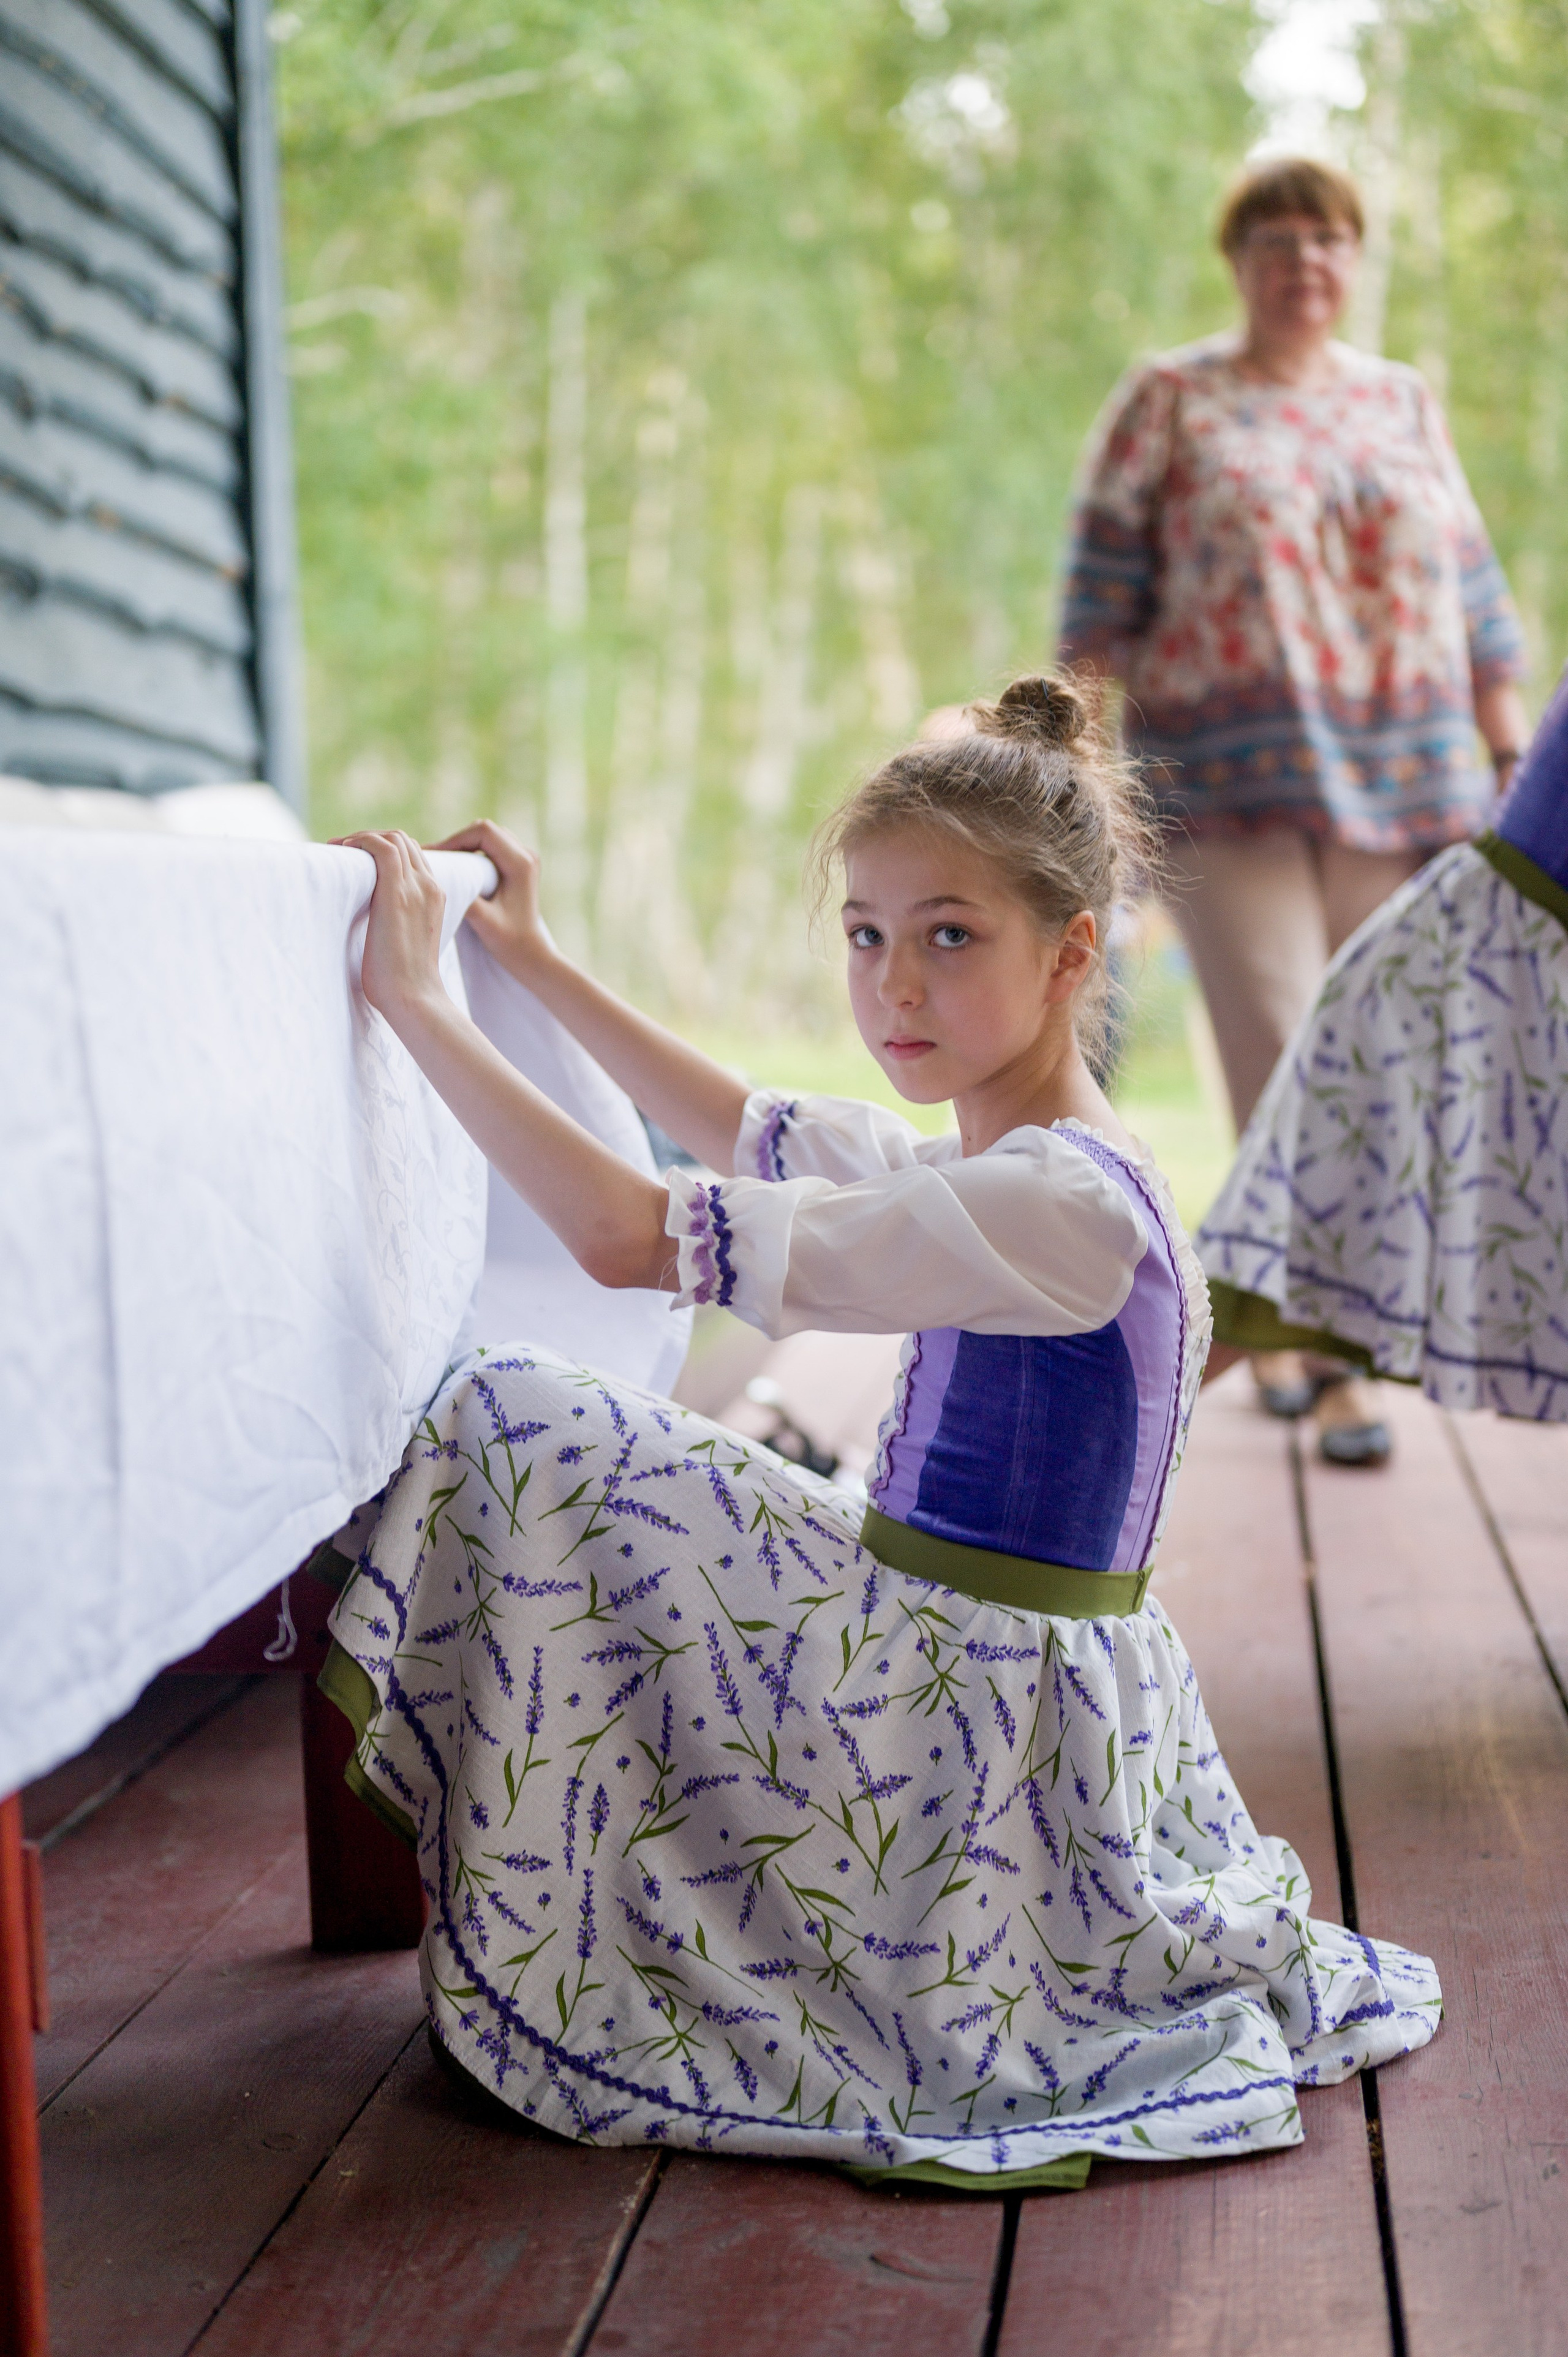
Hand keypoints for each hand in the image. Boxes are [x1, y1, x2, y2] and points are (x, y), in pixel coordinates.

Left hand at [337, 830, 447, 1026]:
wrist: (415, 998)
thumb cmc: (404, 983)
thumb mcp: (406, 941)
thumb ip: (399, 922)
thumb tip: (372, 921)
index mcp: (435, 897)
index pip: (412, 855)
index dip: (382, 848)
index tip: (357, 858)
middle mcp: (430, 886)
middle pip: (403, 840)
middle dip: (370, 838)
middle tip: (343, 851)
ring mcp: (417, 887)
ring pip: (393, 838)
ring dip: (362, 837)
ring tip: (340, 849)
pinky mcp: (397, 893)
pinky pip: (382, 848)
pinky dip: (360, 841)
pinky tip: (343, 851)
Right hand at [428, 819, 555, 981]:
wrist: (531, 954)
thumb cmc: (510, 942)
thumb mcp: (484, 922)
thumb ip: (465, 897)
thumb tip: (439, 876)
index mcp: (521, 864)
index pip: (483, 831)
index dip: (455, 839)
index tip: (436, 855)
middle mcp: (526, 855)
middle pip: (484, 830)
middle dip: (457, 841)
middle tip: (435, 858)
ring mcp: (524, 858)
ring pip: (487, 836)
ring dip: (463, 845)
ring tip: (443, 862)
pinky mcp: (518, 865)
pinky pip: (491, 847)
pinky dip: (472, 852)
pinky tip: (457, 868)